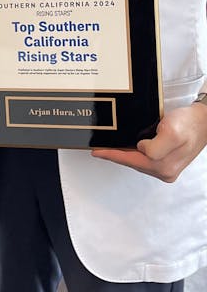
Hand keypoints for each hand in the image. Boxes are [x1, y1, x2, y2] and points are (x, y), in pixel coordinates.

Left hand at [91, 102, 206, 181]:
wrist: (204, 120)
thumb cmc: (190, 123)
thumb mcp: (172, 132)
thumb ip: (155, 146)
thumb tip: (141, 149)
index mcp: (164, 166)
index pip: (130, 161)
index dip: (112, 155)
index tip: (96, 152)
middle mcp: (165, 171)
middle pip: (133, 163)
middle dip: (117, 155)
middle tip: (100, 148)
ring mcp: (166, 167)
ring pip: (138, 161)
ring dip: (125, 154)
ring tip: (110, 147)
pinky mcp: (168, 160)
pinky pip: (145, 158)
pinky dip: (134, 152)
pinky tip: (128, 146)